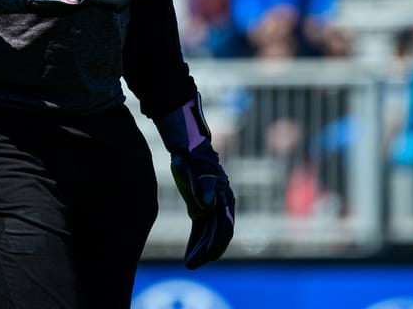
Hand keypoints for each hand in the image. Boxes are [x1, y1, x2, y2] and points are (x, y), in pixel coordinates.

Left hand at [155, 96, 234, 268]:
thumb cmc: (193, 157)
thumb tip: (208, 205)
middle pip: (218, 232)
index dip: (218, 240)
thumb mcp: (197, 168)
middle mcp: (220, 203)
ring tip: (191, 264)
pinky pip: (200, 228)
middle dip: (208, 249)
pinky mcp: (200, 208)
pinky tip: (190, 253)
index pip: (224, 223)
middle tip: (195, 264)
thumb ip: (203, 185)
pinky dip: (196, 241)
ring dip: (201, 249)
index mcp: (223, 195)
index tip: (209, 255)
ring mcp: (211, 206)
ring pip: (209, 233)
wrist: (187, 147)